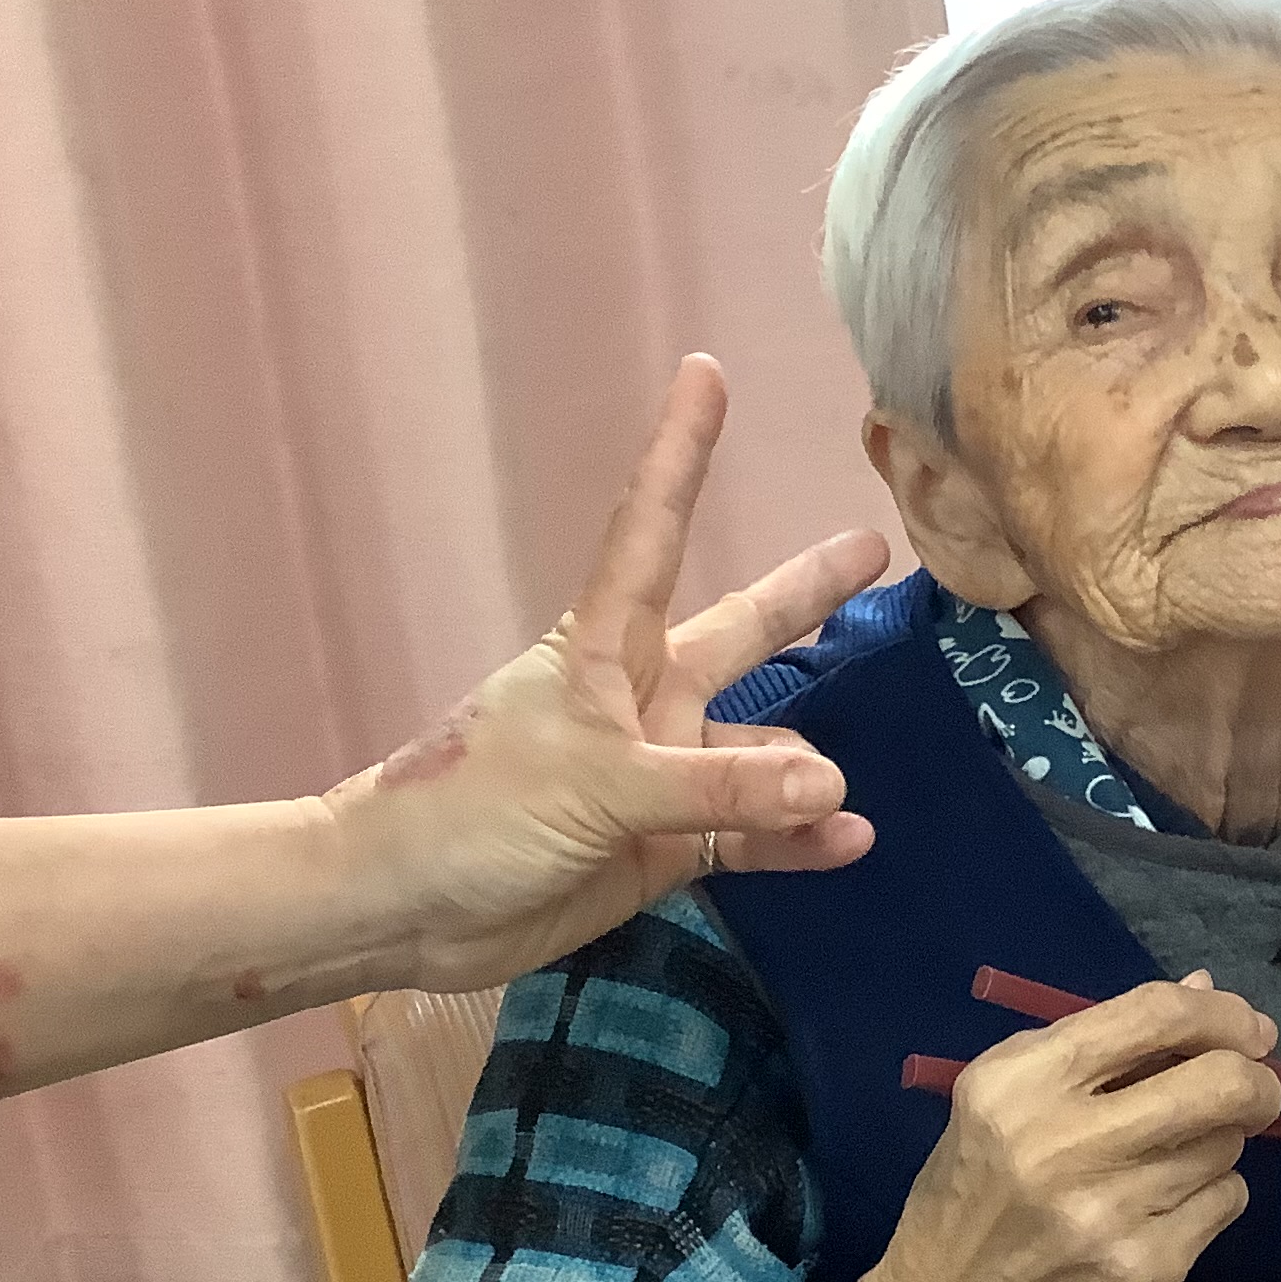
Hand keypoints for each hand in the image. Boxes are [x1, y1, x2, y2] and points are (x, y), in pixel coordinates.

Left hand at [325, 355, 890, 994]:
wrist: (403, 910)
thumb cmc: (474, 810)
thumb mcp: (600, 784)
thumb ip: (720, 787)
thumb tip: (834, 784)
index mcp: (606, 650)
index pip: (653, 531)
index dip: (681, 453)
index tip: (705, 371)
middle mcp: (642, 697)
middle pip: (741, 631)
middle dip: (805, 592)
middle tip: (876, 547)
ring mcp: (659, 773)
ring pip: (760, 751)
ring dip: (804, 771)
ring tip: (849, 795)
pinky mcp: (664, 846)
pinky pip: (750, 832)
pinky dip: (796, 840)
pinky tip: (846, 843)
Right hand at [861, 973, 1280, 1281]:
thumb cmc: (968, 1205)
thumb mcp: (1001, 1107)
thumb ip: (1101, 1046)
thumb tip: (1205, 990)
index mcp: (1019, 1085)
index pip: (1154, 1016)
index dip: (1221, 1013)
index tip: (1248, 1027)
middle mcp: (1063, 1144)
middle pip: (1218, 1083)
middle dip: (1254, 1080)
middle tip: (1250, 1089)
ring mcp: (1110, 1216)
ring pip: (1227, 1147)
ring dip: (1217, 1145)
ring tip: (1168, 1162)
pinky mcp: (1146, 1274)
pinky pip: (1224, 1205)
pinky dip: (1208, 1200)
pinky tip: (1160, 1215)